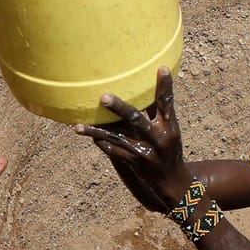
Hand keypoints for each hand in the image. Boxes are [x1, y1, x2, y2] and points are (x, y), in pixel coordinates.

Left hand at [73, 67, 190, 212]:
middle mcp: (157, 138)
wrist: (171, 181)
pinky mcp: (133, 163)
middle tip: (104, 96)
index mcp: (169, 127)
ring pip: (117, 138)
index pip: (167, 103)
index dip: (165, 86)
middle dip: (119, 108)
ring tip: (78, 127)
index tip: (161, 68)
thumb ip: (157, 110)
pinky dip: (101, 143)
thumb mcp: (170, 130)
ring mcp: (143, 152)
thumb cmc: (169, 149)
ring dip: (96, 131)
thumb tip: (146, 86)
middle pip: (136, 120)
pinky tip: (86, 134)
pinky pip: (113, 152)